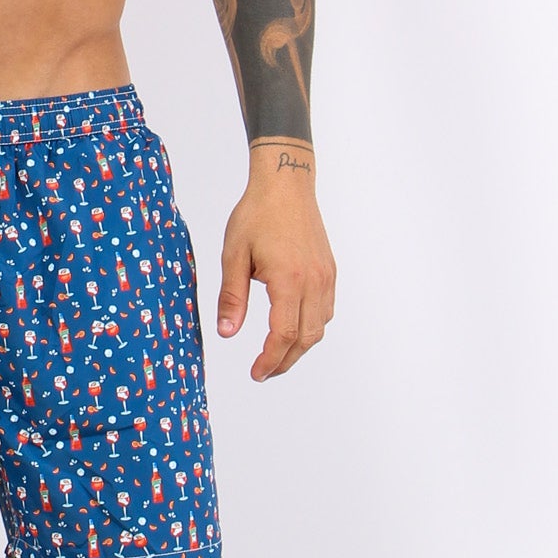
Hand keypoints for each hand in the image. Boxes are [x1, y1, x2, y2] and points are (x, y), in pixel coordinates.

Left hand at [216, 150, 335, 381]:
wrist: (286, 184)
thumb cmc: (257, 214)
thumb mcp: (234, 255)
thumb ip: (232, 297)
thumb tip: (227, 333)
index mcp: (288, 279)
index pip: (283, 334)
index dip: (270, 360)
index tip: (256, 373)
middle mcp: (314, 281)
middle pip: (305, 338)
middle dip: (285, 361)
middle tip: (264, 372)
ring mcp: (326, 277)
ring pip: (319, 327)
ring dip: (299, 347)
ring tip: (276, 355)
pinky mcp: (330, 271)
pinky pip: (326, 310)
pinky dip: (311, 327)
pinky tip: (293, 329)